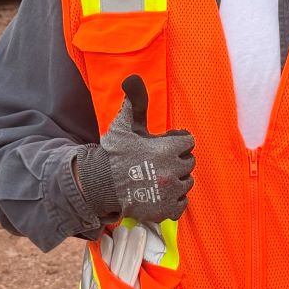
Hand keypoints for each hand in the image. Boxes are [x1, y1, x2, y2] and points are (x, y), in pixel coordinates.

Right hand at [76, 75, 194, 223]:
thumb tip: (132, 77)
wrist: (99, 186)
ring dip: (176, 180)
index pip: (188, 142)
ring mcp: (170, 192)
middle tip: (158, 162)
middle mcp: (173, 171)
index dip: (176, 141)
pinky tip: (159, 194)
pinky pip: (181, 204)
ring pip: (186, 183)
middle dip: (177, 160)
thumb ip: (135, 101)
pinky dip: (174, 200)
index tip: (162, 144)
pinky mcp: (165, 210)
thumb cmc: (113, 153)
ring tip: (158, 178)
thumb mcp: (125, 124)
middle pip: (189, 162)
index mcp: (168, 149)